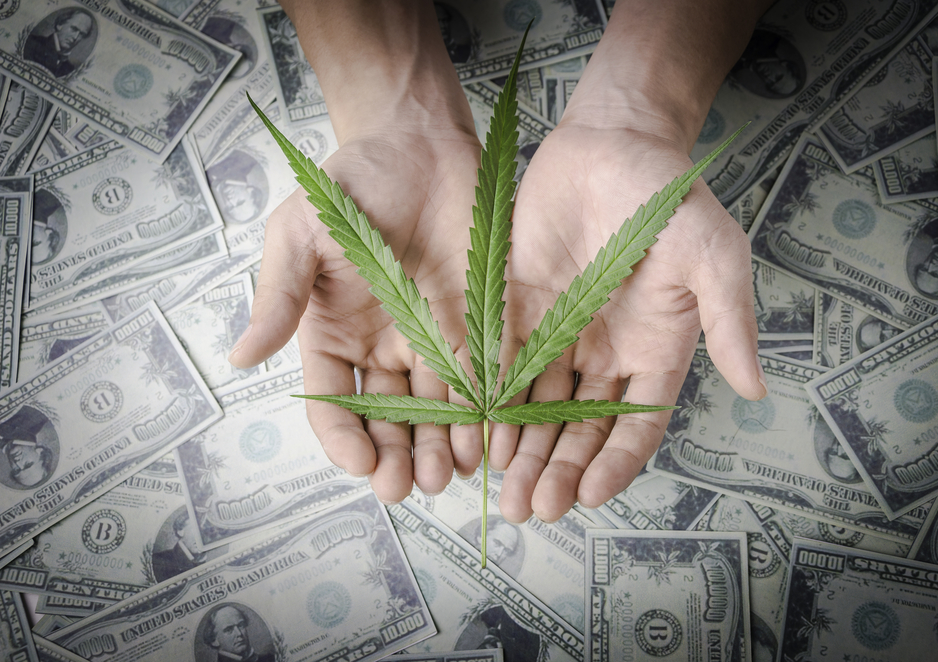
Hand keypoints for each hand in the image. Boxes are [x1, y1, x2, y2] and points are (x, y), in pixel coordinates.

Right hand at [229, 123, 480, 503]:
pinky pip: (483, 382)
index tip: (360, 465)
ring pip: (436, 413)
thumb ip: (280, 297)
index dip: (342, 440)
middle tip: (406, 486)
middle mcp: (382, 350)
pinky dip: (484, 415)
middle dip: (395, 458)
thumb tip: (239, 358)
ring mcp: (433, 342)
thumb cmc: (353, 182)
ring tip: (448, 473)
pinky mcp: (479, 328)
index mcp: (333, 337)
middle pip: (387, 421)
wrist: (420, 144)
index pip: (332, 404)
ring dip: (439, 448)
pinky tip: (488, 439)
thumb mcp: (302, 234)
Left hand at [490, 117, 765, 522]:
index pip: (636, 425)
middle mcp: (605, 353)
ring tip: (505, 490)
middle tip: (533, 509)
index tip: (587, 496)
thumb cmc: (671, 197)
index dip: (614, 463)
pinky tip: (477, 434)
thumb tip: (756, 388)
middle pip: (579, 428)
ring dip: (523, 449)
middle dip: (558, 470)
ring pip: (537, 406)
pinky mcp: (516, 309)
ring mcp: (558, 333)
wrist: (612, 140)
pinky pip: (500, 365)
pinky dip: (490, 401)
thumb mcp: (713, 256)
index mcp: (655, 351)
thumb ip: (727, 321)